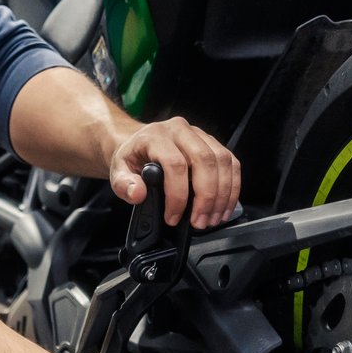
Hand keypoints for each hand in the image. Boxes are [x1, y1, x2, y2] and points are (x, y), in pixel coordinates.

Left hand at [109, 116, 241, 229]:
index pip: (175, 164)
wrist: (139, 144)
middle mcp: (181, 130)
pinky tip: (224, 207)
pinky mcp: (213, 144)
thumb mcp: (118, 171)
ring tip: (213, 219)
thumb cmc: (133, 158)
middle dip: (206, 197)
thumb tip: (138, 193)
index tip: (173, 217)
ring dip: (223, 195)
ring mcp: (200, 135)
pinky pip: (231, 163)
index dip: (178, 195)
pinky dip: (232, 187)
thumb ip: (124, 184)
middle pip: (205, 160)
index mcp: (156, 135)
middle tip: (199, 222)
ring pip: (222, 161)